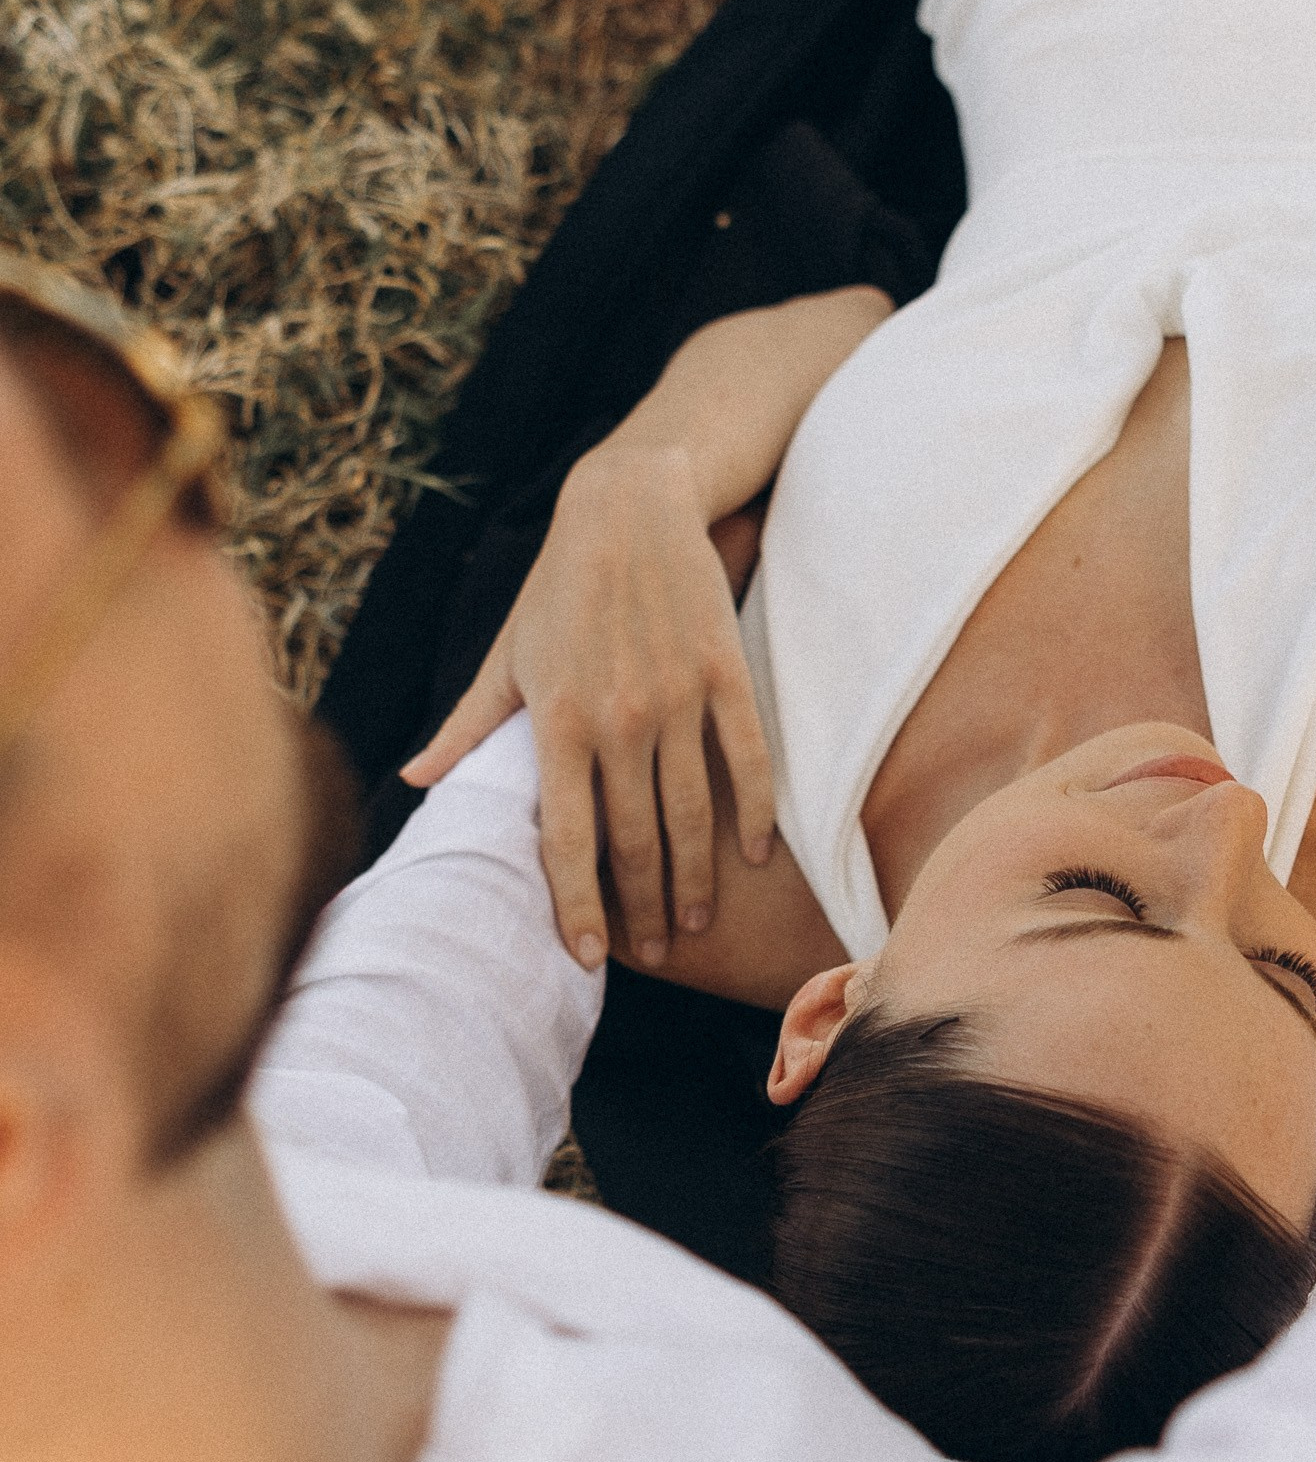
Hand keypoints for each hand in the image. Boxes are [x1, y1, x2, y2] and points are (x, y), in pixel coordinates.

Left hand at [402, 439, 775, 968]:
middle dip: (643, 907)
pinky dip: (754, 813)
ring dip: (696, 876)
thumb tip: (415, 781)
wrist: (626, 505)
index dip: (578, 904)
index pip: (567, 838)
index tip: (588, 956)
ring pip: (693, 812)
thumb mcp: (506, 656)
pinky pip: (746, 760)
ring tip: (697, 919)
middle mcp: (616, 717)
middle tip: (652, 950)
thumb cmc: (556, 586)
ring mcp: (675, 696)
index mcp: (555, 721)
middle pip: (635, 838)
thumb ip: (468, 727)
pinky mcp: (724, 672)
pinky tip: (753, 854)